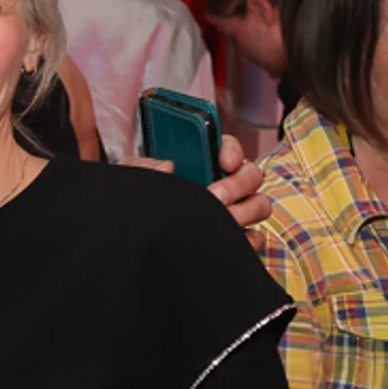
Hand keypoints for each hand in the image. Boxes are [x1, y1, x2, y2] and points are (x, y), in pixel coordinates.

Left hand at [122, 136, 266, 226]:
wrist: (129, 237)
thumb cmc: (137, 204)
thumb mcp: (132, 180)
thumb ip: (143, 167)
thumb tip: (167, 166)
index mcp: (202, 165)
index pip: (229, 148)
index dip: (232, 150)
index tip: (223, 162)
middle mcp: (223, 185)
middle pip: (251, 175)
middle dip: (236, 183)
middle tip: (213, 195)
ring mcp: (232, 213)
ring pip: (258, 204)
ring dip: (243, 211)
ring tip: (217, 219)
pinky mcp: (234, 240)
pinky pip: (255, 238)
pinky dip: (246, 239)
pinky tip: (225, 238)